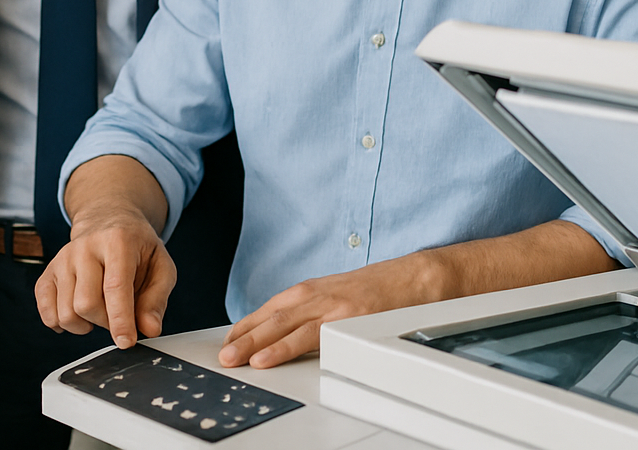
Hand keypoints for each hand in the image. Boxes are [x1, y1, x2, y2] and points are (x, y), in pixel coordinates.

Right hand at [36, 205, 176, 348]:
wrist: (107, 220)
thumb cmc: (136, 247)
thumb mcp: (160, 266)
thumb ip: (157, 299)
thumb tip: (149, 329)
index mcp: (118, 241)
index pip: (115, 286)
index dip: (120, 319)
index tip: (126, 342)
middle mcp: (85, 247)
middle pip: (86, 304)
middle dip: (105, 322)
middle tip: (118, 314)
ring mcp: (62, 259)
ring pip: (65, 313)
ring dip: (85, 325)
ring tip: (100, 310)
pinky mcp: (48, 272)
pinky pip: (46, 312)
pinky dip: (61, 323)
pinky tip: (78, 314)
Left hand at [219, 255, 441, 368]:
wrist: (416, 277)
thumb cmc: (380, 289)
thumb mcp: (337, 294)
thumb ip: (312, 310)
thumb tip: (285, 331)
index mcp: (312, 290)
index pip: (269, 309)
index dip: (246, 327)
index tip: (227, 342)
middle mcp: (317, 295)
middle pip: (271, 318)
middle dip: (243, 338)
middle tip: (221, 357)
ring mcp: (332, 307)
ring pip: (284, 325)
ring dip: (255, 344)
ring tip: (235, 359)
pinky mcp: (349, 320)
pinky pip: (311, 337)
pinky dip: (285, 347)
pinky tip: (269, 358)